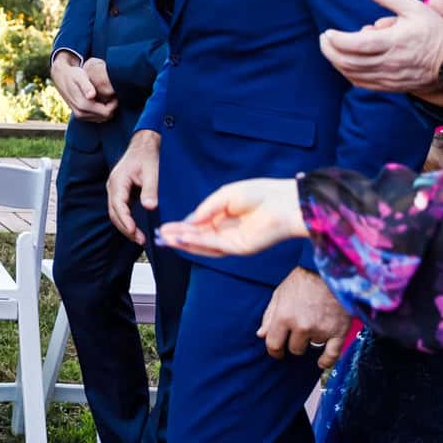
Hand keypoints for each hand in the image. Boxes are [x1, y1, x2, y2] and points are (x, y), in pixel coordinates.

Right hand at [50, 52, 116, 121]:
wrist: (61, 77)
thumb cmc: (73, 74)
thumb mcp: (80, 76)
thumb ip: (86, 86)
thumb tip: (91, 96)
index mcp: (82, 105)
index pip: (107, 112)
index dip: (114, 104)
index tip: (114, 93)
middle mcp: (80, 113)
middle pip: (105, 117)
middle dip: (111, 107)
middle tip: (111, 94)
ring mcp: (80, 116)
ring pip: (102, 118)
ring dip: (106, 109)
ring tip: (105, 96)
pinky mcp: (80, 116)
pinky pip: (96, 118)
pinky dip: (101, 111)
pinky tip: (100, 100)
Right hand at [105, 130, 160, 245]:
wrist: (144, 146)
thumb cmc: (148, 157)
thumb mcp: (152, 172)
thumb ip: (150, 189)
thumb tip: (150, 207)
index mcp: (118, 181)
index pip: (118, 205)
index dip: (125, 220)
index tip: (134, 231)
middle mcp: (113, 186)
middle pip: (114, 212)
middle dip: (125, 228)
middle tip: (140, 240)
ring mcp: (115, 190)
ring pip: (116, 212)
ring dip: (125, 226)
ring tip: (139, 238)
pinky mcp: (121, 192)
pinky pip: (120, 209)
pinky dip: (126, 219)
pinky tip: (136, 227)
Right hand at [158, 178, 305, 256]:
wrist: (284, 202)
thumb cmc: (259, 194)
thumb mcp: (225, 196)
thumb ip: (206, 208)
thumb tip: (189, 220)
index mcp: (224, 217)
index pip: (198, 225)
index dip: (181, 227)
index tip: (164, 228)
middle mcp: (227, 231)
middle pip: (197, 237)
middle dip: (177, 237)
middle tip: (158, 237)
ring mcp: (233, 241)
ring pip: (203, 245)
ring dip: (184, 243)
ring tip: (165, 240)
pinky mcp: (240, 247)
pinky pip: (215, 246)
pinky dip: (197, 243)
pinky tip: (182, 239)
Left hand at [259, 267, 347, 368]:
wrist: (330, 271)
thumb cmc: (302, 281)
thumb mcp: (279, 294)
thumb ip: (269, 316)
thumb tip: (261, 335)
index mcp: (283, 316)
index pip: (274, 344)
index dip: (274, 351)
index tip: (277, 353)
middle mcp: (301, 326)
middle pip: (294, 349)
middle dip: (294, 343)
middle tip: (298, 334)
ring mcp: (321, 330)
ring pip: (312, 348)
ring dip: (311, 341)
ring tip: (314, 327)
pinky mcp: (338, 332)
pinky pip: (332, 355)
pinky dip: (326, 361)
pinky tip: (321, 362)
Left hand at [319, 0, 442, 95]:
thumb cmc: (435, 31)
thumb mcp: (413, 7)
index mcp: (394, 42)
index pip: (356, 45)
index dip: (336, 40)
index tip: (328, 32)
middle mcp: (390, 63)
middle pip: (349, 62)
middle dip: (330, 51)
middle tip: (325, 39)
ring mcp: (390, 77)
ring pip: (353, 74)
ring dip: (337, 62)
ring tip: (332, 48)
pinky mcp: (392, 87)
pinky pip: (363, 84)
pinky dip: (349, 74)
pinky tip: (346, 63)